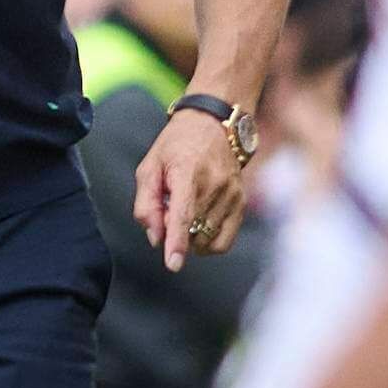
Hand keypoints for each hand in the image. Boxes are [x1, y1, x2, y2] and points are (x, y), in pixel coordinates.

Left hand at [132, 106, 246, 270]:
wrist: (214, 123)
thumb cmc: (176, 145)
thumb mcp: (150, 165)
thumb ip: (146, 203)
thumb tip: (155, 238)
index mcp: (187, 172)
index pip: (183, 214)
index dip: (177, 242)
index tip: (173, 264)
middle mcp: (214, 184)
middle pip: (192, 231)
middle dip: (175, 233)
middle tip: (169, 210)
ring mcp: (232, 193)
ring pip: (207, 239)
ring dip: (190, 238)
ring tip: (185, 212)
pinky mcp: (241, 202)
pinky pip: (225, 240)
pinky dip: (208, 243)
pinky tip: (198, 228)